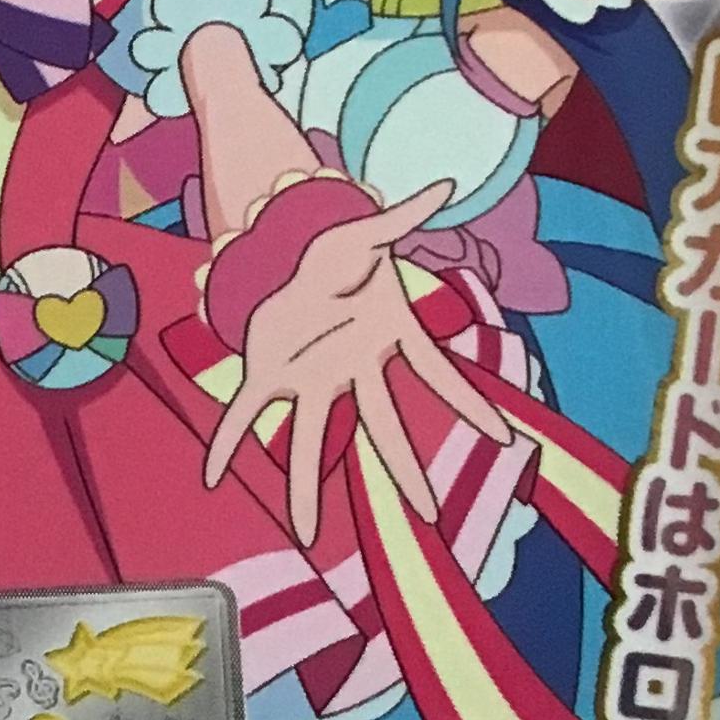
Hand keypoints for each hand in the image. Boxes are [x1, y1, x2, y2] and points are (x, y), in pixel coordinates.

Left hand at [203, 183, 512, 538]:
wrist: (288, 249)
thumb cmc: (336, 247)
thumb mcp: (368, 231)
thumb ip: (405, 213)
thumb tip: (446, 183)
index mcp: (382, 339)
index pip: (436, 375)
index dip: (470, 405)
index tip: (507, 440)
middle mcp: (349, 369)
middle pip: (383, 426)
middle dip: (407, 470)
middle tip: (432, 515)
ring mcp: (308, 376)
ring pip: (310, 441)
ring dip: (305, 487)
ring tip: (306, 535)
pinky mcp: (267, 371)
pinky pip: (245, 413)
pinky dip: (228, 442)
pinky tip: (212, 476)